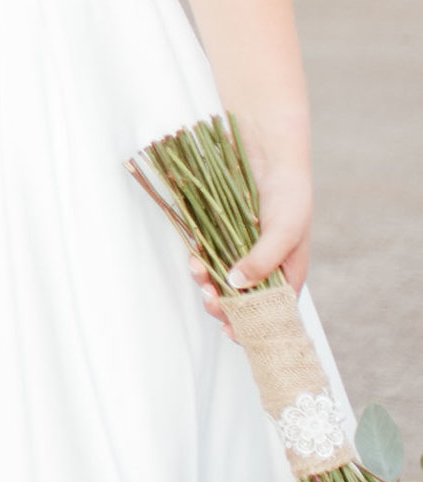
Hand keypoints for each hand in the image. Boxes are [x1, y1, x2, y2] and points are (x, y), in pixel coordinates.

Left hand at [205, 145, 311, 310]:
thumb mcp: (284, 229)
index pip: (272, 311)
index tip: (232, 331)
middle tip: (211, 300)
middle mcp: (263, 267)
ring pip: (221, 282)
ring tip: (199, 273)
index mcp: (287, 272)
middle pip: (242, 301)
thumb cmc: (287, 192)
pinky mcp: (220, 236)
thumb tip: (236, 287)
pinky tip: (194, 258)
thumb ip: (264, 260)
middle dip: (224, 306)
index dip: (253, 326)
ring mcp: (240, 252)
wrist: (266, 150)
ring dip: (208, 284)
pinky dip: (199, 262)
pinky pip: (208, 257)